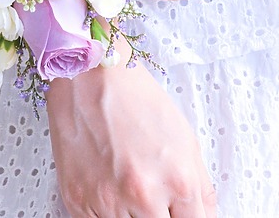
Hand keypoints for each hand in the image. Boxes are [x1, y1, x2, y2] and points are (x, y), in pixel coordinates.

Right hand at [46, 39, 215, 216]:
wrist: (91, 75)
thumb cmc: (134, 97)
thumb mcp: (183, 137)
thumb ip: (200, 188)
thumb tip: (203, 216)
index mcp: (178, 181)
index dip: (184, 217)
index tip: (175, 211)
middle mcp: (142, 195)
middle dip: (157, 213)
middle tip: (147, 191)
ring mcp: (106, 199)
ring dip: (128, 212)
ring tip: (123, 179)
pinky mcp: (75, 197)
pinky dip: (102, 210)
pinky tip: (104, 182)